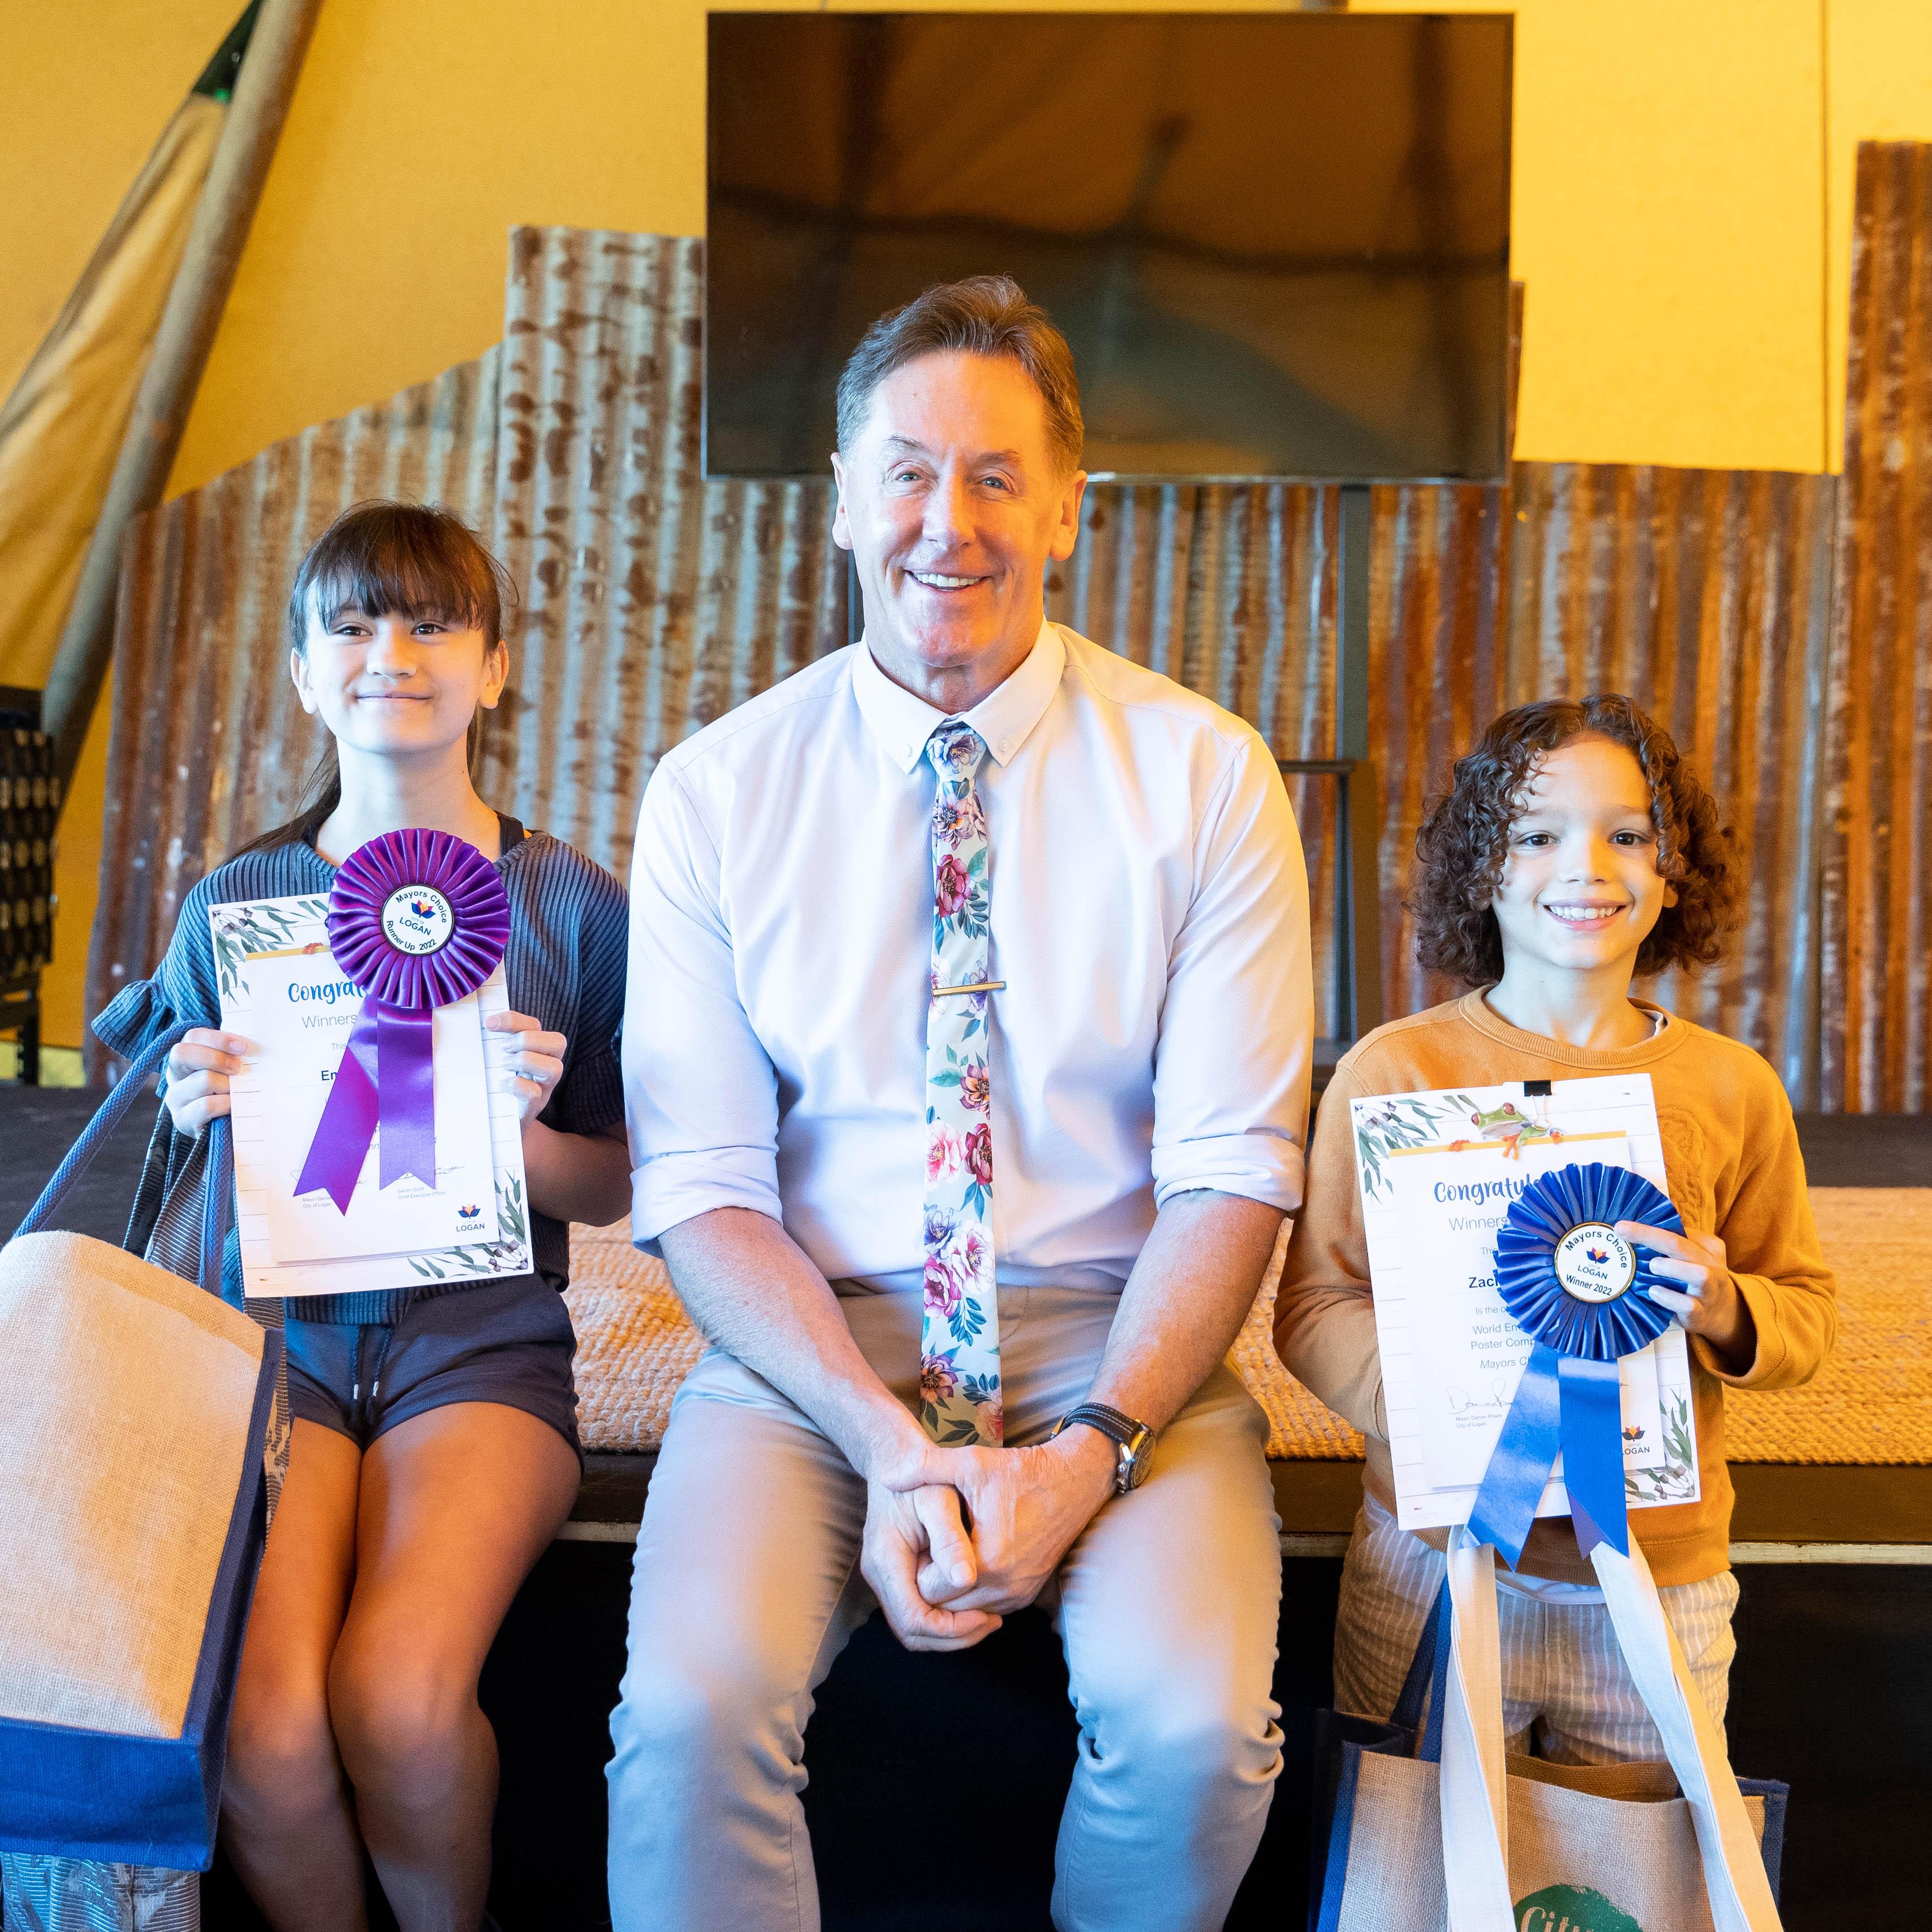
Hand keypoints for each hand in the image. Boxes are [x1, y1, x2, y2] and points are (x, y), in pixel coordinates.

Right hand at [162, 1029, 249, 1134]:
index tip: (242, 1047)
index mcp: (186, 1058)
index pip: (192, 1037)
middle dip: (217, 1058)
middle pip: (183, 1053)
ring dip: (227, 1084)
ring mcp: (176, 1099)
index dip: (218, 1039)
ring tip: (237, 1091)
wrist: (229, 1128)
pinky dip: (226, 1103)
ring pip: (202, 1079)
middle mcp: (175, 1076)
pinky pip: (206, 1105)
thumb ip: (233, 1055)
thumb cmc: (230, 1092)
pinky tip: (234, 1106)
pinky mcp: (183, 1119)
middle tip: (238, 1069)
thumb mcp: (229, 1070)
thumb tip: (248, 1044)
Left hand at [486, 1010, 566, 1122]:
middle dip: (527, 1039)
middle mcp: (546, 1068)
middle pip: (558, 1042)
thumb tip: (477, 1024)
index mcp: (537, 1051)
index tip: (489, 1024)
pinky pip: (534, 1093)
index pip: (536, 1026)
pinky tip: (502, 1085)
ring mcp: (544, 1089)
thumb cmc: (496, 1088)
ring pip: (554, 1068)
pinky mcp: (533, 1108)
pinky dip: (517, 1085)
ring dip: (525, 1061)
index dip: (514, 1020)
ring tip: (504, 1065)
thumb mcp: (495, 1062)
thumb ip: (491, 1044)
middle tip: (503, 1048)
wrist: (497, 1126)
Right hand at [860, 1482, 1001, 1651]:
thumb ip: (950, 1538)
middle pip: (911, 1632)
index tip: (986, 1616)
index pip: (914, 1619)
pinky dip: (943, 1618)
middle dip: (953, 1637)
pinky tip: (973, 1605)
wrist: (897, 1459)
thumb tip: (965, 1579)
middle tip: (992, 1623)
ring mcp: (884, 1577)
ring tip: (987, 1620)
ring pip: (913, 1628)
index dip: (951, 1628)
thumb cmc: (922, 1476)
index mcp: (886, 1559)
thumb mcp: (939, 1498)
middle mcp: (879, 1574)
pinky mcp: (896, 1575)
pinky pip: (916, 1611)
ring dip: (950, 1632)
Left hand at [915, 1426, 1118, 1615]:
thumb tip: (887, 1475)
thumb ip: (925, 1467)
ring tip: (943, 1557)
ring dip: (950, 1593)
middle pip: (945, 1608)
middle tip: (925, 1551)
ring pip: (965, 1613)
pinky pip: (987, 1609)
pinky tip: (967, 1563)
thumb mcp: (971, 1462)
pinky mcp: (1028, 1595)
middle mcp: (1005, 1588)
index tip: (917, 1542)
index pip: (928, 1590)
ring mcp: (1019, 1595)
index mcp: (988, 1561)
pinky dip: (972, 1594)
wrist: (1074, 1482)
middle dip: (929, 1583)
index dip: (915, 1568)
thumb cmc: (1022, 1472)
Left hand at [1619, 1221, 1754, 1372]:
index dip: (1648, 1228)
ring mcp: (1708, 1292)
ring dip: (1671, 1268)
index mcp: (1707, 1249)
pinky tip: (1654, 1292)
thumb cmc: (1698, 1278)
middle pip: (1682, 1247)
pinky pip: (1689, 1306)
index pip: (1678, 1232)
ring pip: (1698, 1275)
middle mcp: (1711, 1267)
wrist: (1725, 1313)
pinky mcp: (1700, 1314)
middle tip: (1622, 1233)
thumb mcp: (1695, 1256)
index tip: (1620, 1225)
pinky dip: (1670, 1298)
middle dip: (1650, 1237)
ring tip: (1652, 1266)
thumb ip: (1675, 1241)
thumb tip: (1640, 1226)